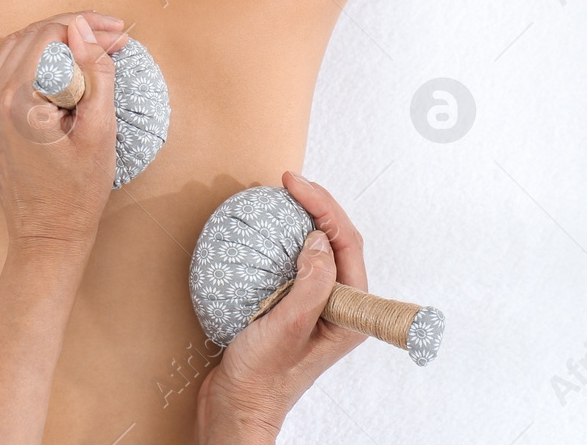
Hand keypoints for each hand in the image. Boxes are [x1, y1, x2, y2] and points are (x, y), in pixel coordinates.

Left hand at [0, 11, 128, 251]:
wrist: (47, 237)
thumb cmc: (77, 193)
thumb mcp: (100, 131)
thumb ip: (95, 73)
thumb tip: (83, 28)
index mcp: (16, 102)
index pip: (48, 35)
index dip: (87, 27)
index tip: (119, 34)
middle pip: (29, 37)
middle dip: (72, 30)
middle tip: (111, 36)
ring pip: (14, 53)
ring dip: (52, 44)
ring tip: (91, 48)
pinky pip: (6, 77)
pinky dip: (35, 66)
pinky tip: (65, 73)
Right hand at [194, 172, 368, 442]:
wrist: (236, 405)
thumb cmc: (263, 376)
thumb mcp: (289, 326)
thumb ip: (310, 283)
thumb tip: (318, 239)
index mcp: (350, 313)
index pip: (347, 244)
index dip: (324, 207)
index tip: (294, 184)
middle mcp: (339, 307)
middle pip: (337, 242)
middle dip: (317, 207)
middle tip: (287, 181)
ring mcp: (316, 307)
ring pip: (317, 250)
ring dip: (302, 220)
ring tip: (281, 197)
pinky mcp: (292, 308)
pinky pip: (294, 264)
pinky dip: (282, 242)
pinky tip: (263, 233)